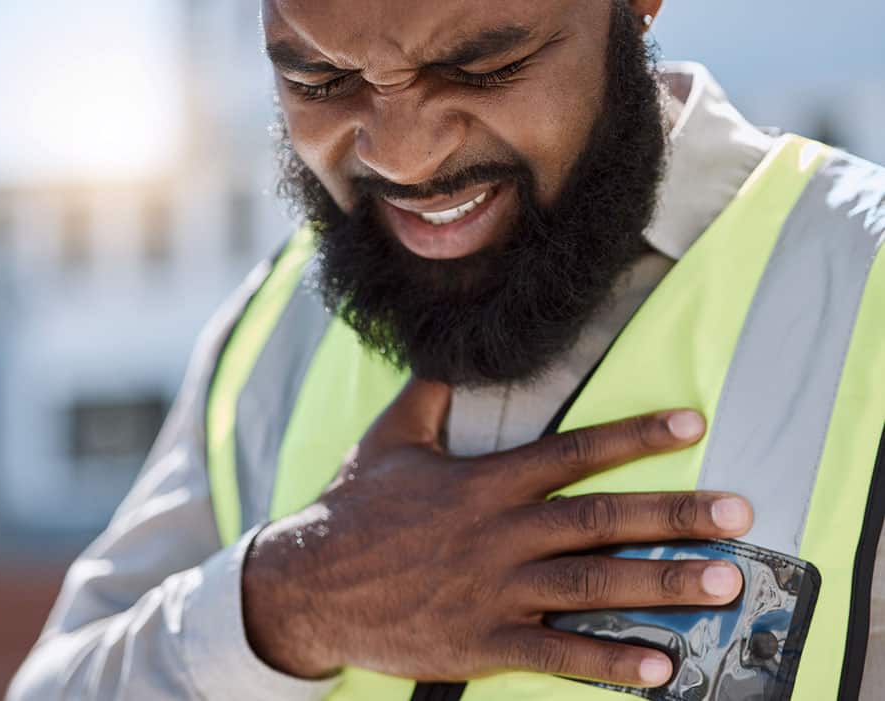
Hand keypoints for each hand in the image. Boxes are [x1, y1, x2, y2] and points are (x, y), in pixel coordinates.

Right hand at [243, 379, 751, 687]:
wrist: (308, 584)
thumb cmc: (354, 508)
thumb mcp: (388, 440)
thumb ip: (428, 394)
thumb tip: (447, 349)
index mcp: (483, 482)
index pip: (573, 452)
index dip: (635, 435)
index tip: (690, 423)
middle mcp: (498, 533)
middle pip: (599, 519)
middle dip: (674, 516)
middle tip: (738, 515)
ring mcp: (493, 590)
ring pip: (590, 585)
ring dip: (661, 585)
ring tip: (723, 586)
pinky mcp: (481, 641)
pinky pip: (556, 653)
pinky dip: (609, 662)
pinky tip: (659, 668)